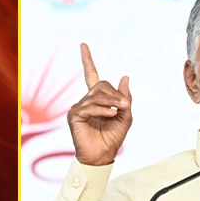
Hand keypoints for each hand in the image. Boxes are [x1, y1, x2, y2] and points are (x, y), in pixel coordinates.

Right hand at [67, 43, 132, 165]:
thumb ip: (125, 97)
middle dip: (115, 94)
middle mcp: (86, 100)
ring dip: (111, 102)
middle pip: (100, 85)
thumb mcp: (125, 115)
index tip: (83, 45)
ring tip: (118, 112)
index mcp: (97, 99)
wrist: (103, 155)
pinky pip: (89, 106)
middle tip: (124, 106)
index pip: (91, 75)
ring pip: (96, 95)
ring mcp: (78, 107)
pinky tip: (110, 115)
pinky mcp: (74, 115)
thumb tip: (125, 76)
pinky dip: (102, 110)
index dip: (87, 60)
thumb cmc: (113, 137)